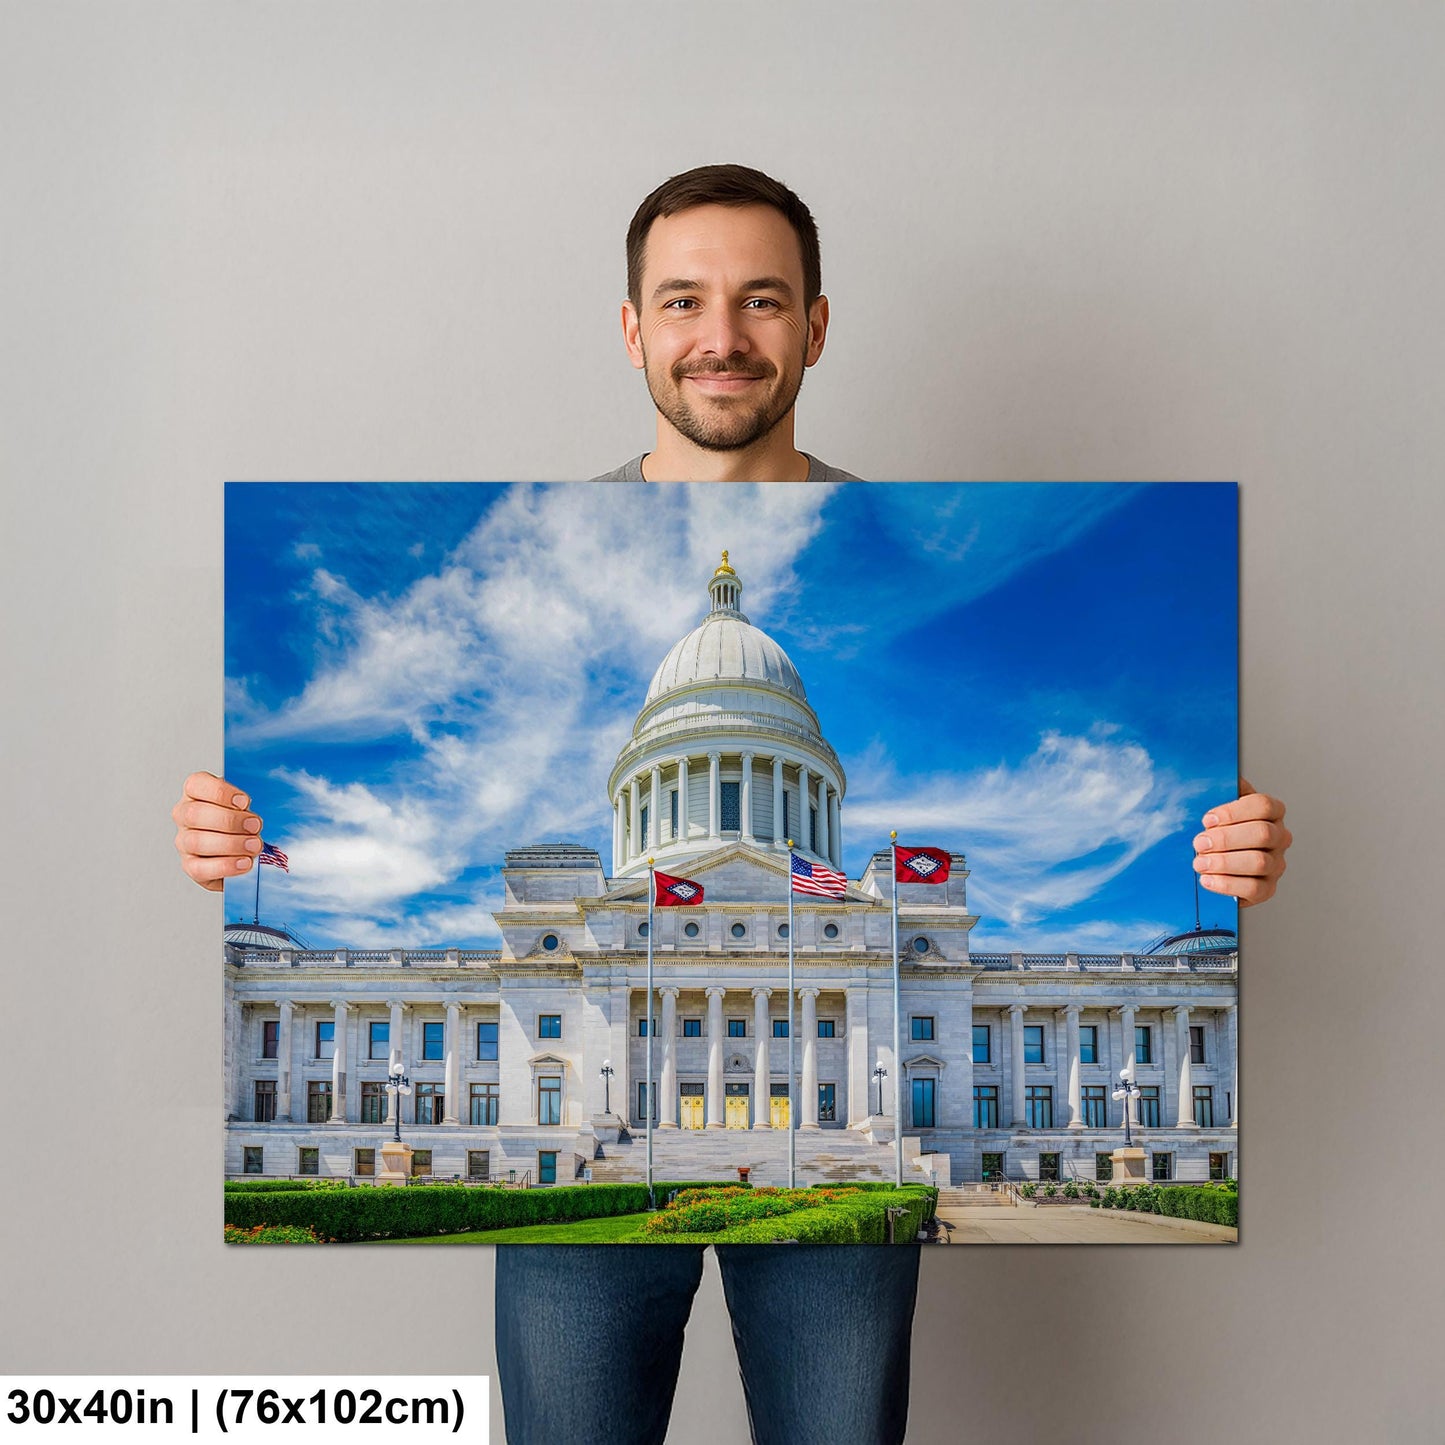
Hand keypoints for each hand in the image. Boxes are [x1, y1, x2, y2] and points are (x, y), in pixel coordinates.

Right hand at [171, 771, 262, 891]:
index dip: (220, 793)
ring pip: (197, 841)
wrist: (238, 851)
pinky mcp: (190, 866)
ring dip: (231, 844)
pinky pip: (201, 868)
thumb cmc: (239, 822)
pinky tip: (244, 862)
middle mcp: (184, 816)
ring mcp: (184, 842)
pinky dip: (226, 865)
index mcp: (195, 793)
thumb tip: (255, 815)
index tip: (244, 801)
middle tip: (255, 825)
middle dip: (229, 820)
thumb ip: (245, 805)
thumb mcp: (244, 805)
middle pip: (195, 814)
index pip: (196, 784)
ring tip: (254, 845)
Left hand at [1192, 777, 1290, 906]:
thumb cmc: (1217, 829)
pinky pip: (1253, 888)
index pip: (1263, 805)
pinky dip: (1227, 884)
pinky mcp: (1268, 888)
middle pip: (1262, 834)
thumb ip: (1220, 791)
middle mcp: (1279, 837)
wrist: (1214, 862)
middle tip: (1199, 843)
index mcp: (1271, 812)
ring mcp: (1276, 864)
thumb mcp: (1217, 806)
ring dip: (1224, 862)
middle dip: (1225, 838)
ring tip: (1199, 863)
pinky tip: (1207, 879)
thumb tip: (1218, 778)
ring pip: (1258, 862)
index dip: (1234, 812)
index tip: (1207, 819)